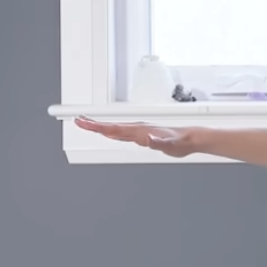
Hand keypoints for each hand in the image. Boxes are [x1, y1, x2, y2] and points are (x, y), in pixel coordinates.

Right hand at [75, 117, 201, 157]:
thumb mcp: (170, 145)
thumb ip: (159, 143)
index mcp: (139, 130)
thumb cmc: (180, 142)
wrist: (189, 138)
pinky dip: (111, 131)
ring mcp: (139, 130)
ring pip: (115, 128)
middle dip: (93, 123)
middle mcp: (137, 128)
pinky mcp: (142, 134)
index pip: (113, 128)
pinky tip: (108, 133)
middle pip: (110, 126)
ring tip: (88, 124)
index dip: (97, 126)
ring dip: (100, 126)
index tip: (84, 122)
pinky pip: (122, 132)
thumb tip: (149, 140)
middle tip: (78, 120)